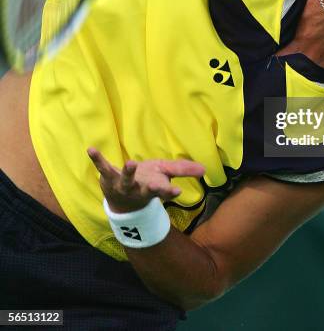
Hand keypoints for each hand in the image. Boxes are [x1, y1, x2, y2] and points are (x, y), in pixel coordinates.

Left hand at [87, 147, 204, 213]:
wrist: (121, 200)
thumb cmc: (147, 182)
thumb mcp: (165, 174)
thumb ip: (183, 170)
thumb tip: (205, 168)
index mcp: (154, 189)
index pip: (164, 191)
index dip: (169, 191)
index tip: (177, 192)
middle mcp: (139, 189)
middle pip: (147, 190)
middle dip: (153, 188)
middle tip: (156, 185)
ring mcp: (123, 185)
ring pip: (126, 180)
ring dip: (128, 173)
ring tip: (131, 163)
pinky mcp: (109, 178)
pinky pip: (103, 168)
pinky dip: (98, 159)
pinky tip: (91, 149)